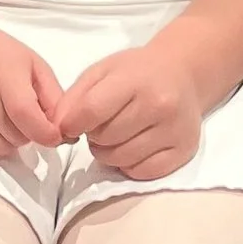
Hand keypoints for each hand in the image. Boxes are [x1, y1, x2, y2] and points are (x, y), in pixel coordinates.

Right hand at [0, 18, 62, 160]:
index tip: (55, 135)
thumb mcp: (33, 64)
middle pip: (15, 136)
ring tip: (8, 120)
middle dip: (29, 133)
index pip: (25, 114)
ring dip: (11, 141)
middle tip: (27, 117)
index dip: (45, 132)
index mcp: (3, 75)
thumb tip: (65, 129)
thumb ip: (53, 96)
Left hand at [54, 34, 205, 184]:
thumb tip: (59, 128)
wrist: (183, 74)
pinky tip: (132, 146)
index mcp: (136, 80)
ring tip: (115, 136)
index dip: (72, 123)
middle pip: (106, 138)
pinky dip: (129, 165)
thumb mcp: (102, 71)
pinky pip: (142, 172)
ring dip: (109, 152)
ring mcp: (174, 130)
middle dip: (94, 136)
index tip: (70, 125)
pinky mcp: (183, 151)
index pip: (92, 110)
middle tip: (101, 125)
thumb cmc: (138, 72)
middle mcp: (160, 105)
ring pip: (121, 159)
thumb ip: (76, 97)